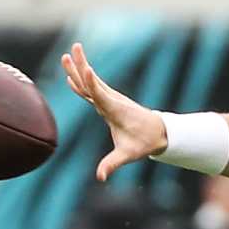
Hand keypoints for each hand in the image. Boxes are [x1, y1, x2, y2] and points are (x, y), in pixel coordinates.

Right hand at [61, 42, 167, 181]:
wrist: (160, 133)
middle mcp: (112, 101)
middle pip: (93, 82)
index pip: (102, 95)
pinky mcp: (110, 101)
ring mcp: (111, 99)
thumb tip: (101, 177)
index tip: (88, 70)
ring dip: (80, 67)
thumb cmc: (144, 143)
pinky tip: (73, 75)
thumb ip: (113, 164)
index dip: (94, 84)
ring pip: (92, 81)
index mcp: (115, 111)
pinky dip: (83, 81)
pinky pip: (93, 88)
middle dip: (82, 66)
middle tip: (72, 50)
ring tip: (69, 53)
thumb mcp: (129, 155)